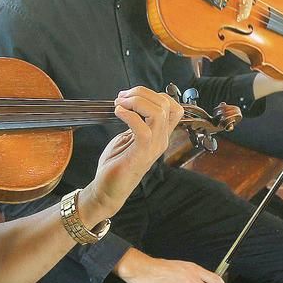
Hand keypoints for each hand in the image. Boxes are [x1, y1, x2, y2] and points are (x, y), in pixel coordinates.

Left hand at [86, 87, 184, 218]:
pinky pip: (142, 128)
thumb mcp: (129, 136)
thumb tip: (134, 102)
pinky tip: (117, 113)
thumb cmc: (117, 163)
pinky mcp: (141, 153)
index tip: (133, 96)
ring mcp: (153, 147)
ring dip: (136, 102)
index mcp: (160, 135)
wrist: (107, 189)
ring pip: (157, 113)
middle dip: (141, 93)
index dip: (156, 94)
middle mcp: (161, 140)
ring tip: (119, 104)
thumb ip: (137, 121)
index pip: (174, 107)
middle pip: (165, 104)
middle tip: (121, 97)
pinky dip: (128, 115)